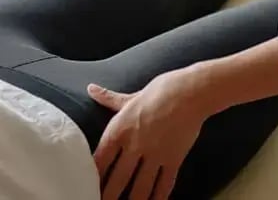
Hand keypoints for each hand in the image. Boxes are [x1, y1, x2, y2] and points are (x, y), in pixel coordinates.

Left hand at [88, 69, 213, 199]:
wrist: (191, 92)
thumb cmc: (160, 91)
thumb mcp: (131, 97)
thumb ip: (109, 98)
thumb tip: (91, 89)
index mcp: (120, 129)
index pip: (100, 159)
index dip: (93, 176)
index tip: (86, 186)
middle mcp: (135, 145)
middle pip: (118, 179)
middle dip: (109, 195)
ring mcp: (155, 154)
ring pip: (141, 186)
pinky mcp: (173, 159)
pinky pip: (164, 184)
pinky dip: (159, 197)